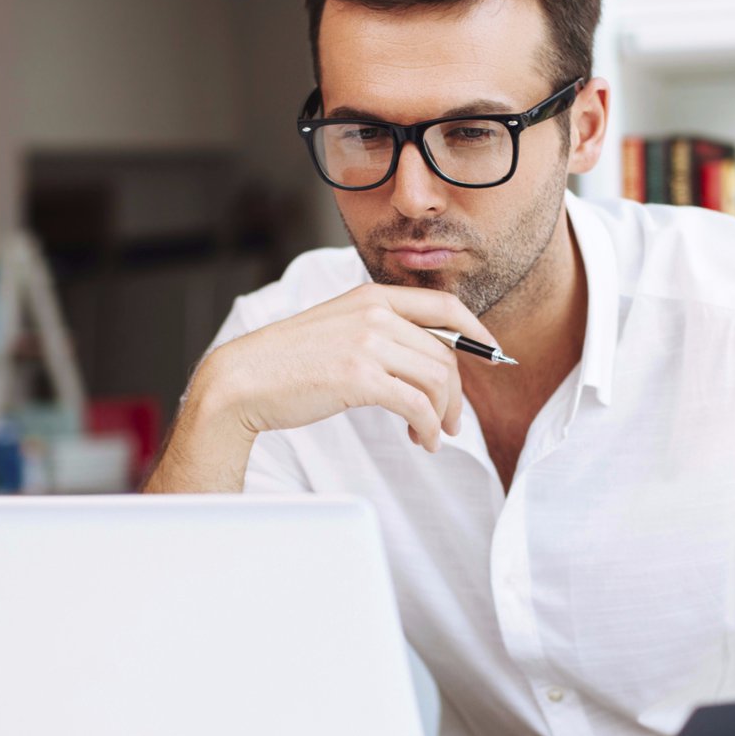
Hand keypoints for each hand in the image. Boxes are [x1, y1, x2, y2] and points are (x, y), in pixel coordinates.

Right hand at [194, 283, 502, 452]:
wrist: (243, 380)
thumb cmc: (288, 362)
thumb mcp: (339, 327)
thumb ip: (381, 330)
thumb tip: (429, 355)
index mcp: (371, 295)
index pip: (446, 306)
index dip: (476, 332)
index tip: (491, 355)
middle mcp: (374, 313)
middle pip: (445, 352)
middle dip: (456, 393)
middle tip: (450, 421)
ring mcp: (366, 343)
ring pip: (436, 380)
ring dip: (442, 414)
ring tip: (431, 435)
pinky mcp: (359, 377)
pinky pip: (416, 405)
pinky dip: (426, 428)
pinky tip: (418, 440)